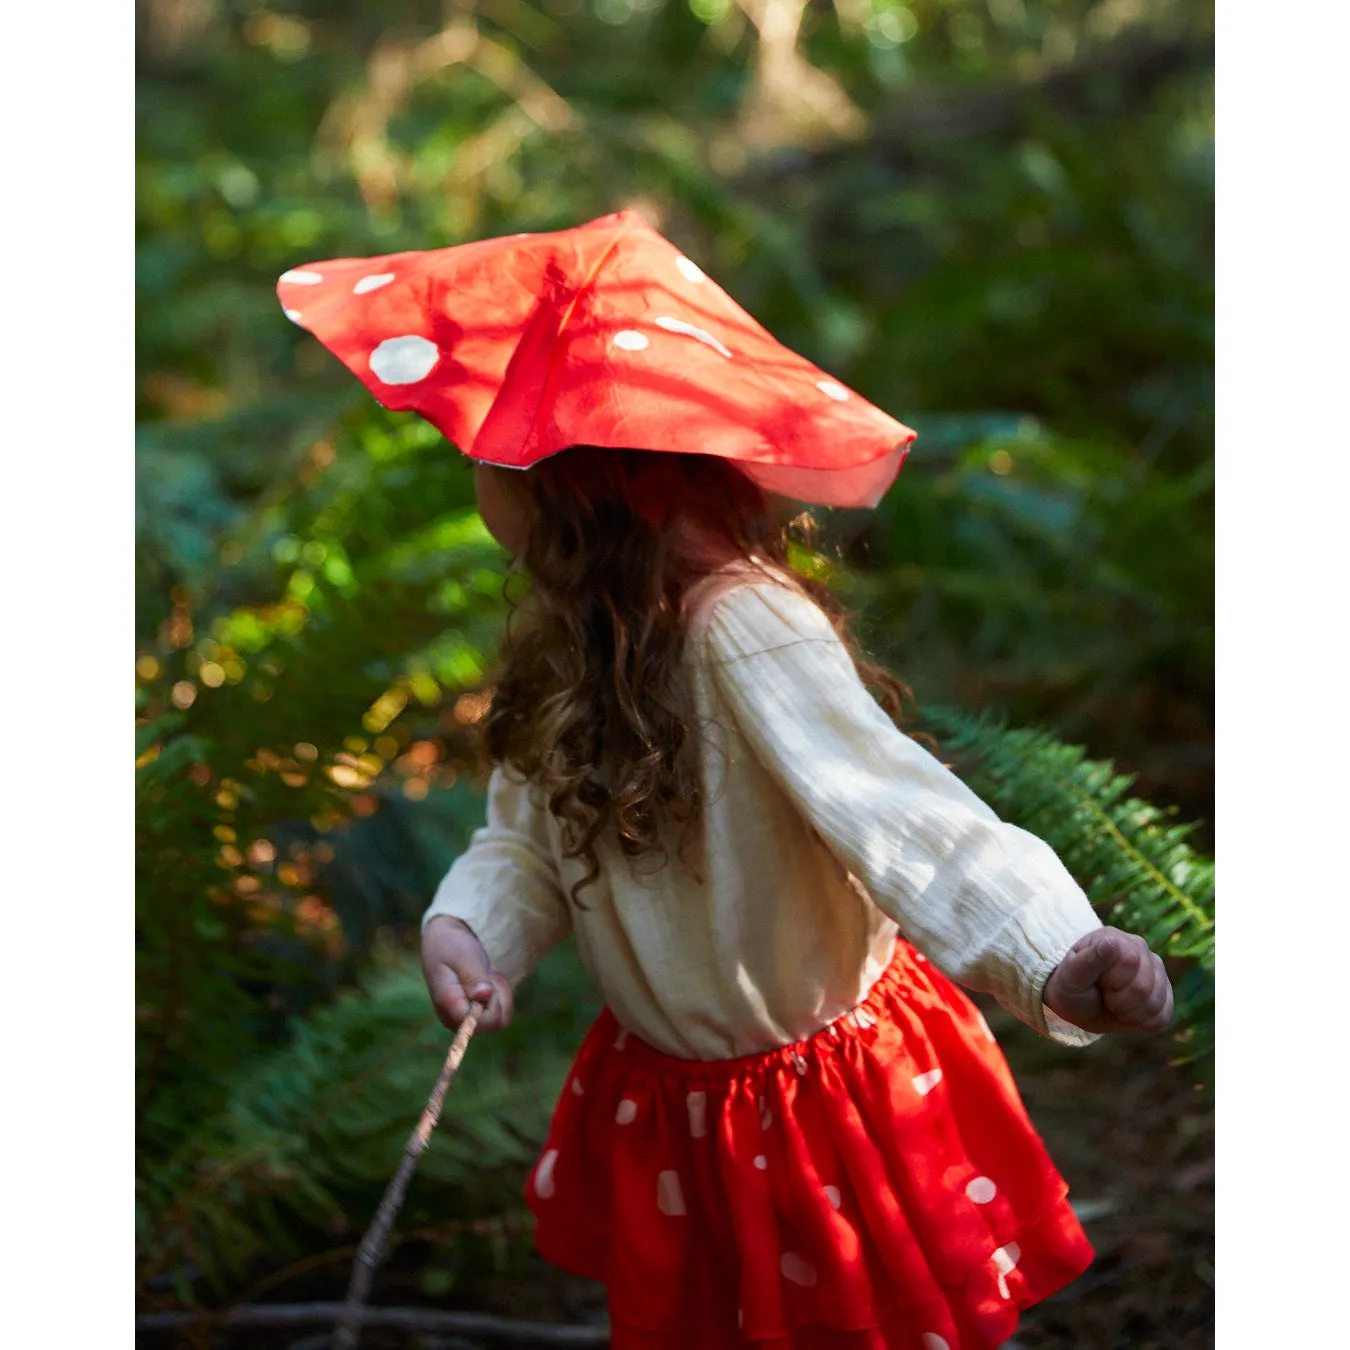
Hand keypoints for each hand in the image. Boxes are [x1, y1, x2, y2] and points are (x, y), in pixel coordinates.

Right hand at [421, 915, 514, 1031]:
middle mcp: (455, 1020)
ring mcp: (465, 1021)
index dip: (492, 1002)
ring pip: (501, 1020)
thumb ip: (473, 976)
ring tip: (487, 975)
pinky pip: (500, 1015)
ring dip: (501, 994)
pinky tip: (489, 981)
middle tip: (487, 973)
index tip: (486, 979)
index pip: (480, 1021)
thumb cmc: (451, 947)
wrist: (443, 942)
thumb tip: (484, 996)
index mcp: (448, 1006)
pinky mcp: (474, 1018)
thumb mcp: (463, 956)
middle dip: (499, 995)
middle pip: (494, 1023)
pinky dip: (501, 996)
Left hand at [1042, 927, 1173, 1035]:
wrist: (1078, 1004)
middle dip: (1119, 1001)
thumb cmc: (1071, 986)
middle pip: (1143, 987)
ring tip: (1114, 1004)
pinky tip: (1128, 1013)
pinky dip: (1143, 1022)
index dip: (1112, 982)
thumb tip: (1113, 942)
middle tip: (1104, 995)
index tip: (1097, 981)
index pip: (1130, 962)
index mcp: (1116, 939)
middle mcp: (1141, 949)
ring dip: (1130, 1013)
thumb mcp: (1071, 976)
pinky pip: (1164, 1015)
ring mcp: (1155, 970)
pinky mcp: (1164, 992)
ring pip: (1155, 1003)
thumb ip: (1091, 959)